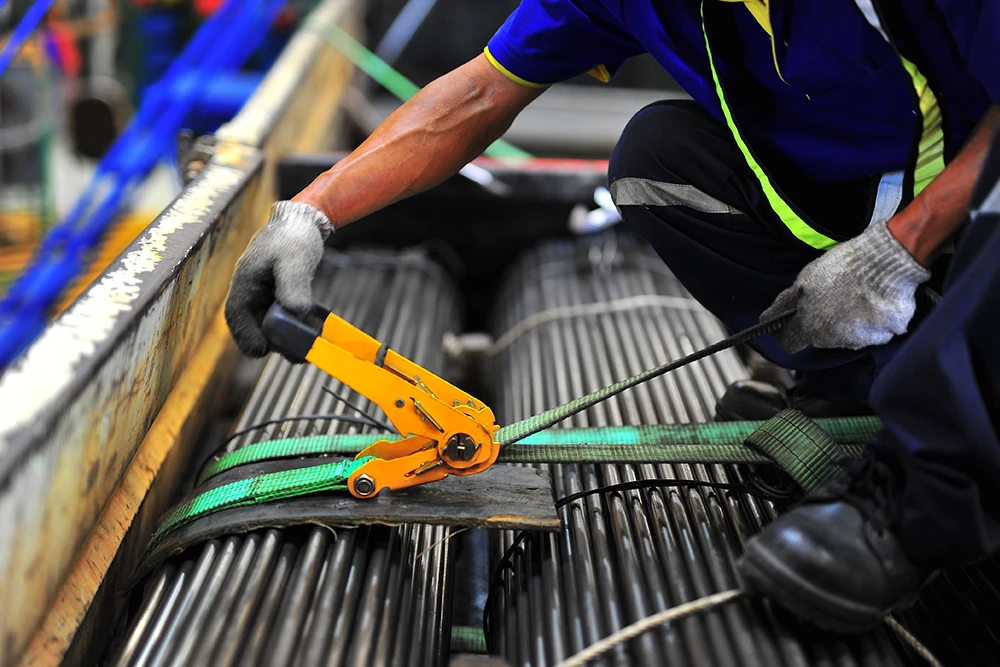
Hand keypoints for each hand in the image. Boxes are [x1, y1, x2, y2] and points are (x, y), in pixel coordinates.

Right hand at [225, 201, 332, 356]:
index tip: (264, 351)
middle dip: (278, 343)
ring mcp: (265, 300)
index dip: (248, 337)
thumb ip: (293, 285)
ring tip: (314, 339)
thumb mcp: (294, 259)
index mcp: (245, 283)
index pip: (236, 317)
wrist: (302, 223)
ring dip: (292, 339)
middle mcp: (251, 295)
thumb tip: (296, 313)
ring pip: (273, 330)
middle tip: (302, 353)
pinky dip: (300, 328)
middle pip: (256, 330)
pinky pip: (287, 323)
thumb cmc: (293, 237)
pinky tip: (317, 328)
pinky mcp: (280, 302)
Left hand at [762, 222, 930, 352]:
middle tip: (831, 299)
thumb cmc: (843, 268)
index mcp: (809, 328)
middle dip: (821, 322)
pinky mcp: (883, 337)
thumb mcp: (805, 279)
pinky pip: (871, 332)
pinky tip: (872, 302)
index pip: (790, 342)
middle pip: (820, 338)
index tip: (792, 320)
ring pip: (846, 336)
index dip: (789, 330)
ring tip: (854, 297)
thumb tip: (775, 313)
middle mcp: (832, 341)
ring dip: (846, 322)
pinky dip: (869, 321)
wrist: (885, 264)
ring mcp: (859, 340)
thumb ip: (789, 301)